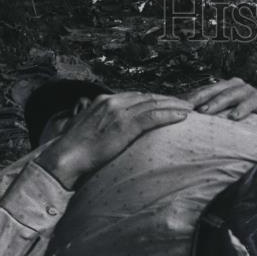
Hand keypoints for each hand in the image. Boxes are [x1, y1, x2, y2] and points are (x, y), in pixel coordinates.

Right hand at [37, 92, 191, 187]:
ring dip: (175, 105)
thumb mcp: (91, 130)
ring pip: (154, 104)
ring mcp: (119, 111)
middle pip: (148, 97)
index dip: (155, 100)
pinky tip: (184, 116)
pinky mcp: (125, 124)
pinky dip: (170, 114)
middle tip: (187, 103)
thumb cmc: (76, 152)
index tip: (170, 104)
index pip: (137, 97)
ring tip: (191, 108)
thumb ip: (105, 125)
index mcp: (104, 101)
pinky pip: (154, 116)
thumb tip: (115, 132)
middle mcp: (112, 101)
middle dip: (169, 100)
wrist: (65, 159)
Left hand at [180, 77, 256, 129]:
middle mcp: (234, 85)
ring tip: (205, 112)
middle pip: (212, 90)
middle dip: (198, 98)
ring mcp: (247, 91)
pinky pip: (249, 103)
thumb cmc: (250, 117)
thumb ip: (213, 114)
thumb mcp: (229, 113)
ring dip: (216, 103)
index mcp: (224, 87)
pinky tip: (234, 117)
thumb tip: (189, 123)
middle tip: (185, 107)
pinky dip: (241, 110)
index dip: (189, 98)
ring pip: (228, 95)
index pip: (203, 91)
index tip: (174, 107)